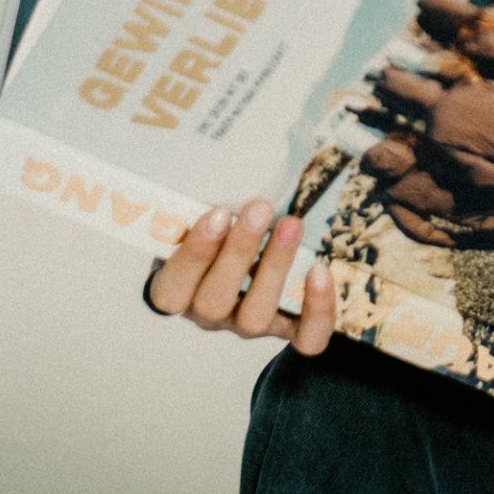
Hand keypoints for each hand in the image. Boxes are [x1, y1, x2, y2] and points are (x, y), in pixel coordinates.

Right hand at [144, 196, 335, 352]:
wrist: (236, 263)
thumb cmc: (211, 231)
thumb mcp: (194, 218)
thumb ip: (197, 202)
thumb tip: (219, 153)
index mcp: (176, 290)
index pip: (172, 290)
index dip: (195, 255)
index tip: (218, 212)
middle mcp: (207, 314)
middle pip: (214, 301)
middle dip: (239, 252)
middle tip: (259, 207)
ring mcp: (245, 325)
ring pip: (255, 317)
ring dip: (275, 267)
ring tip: (291, 223)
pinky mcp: (285, 330)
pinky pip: (304, 339)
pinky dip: (317, 310)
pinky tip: (321, 271)